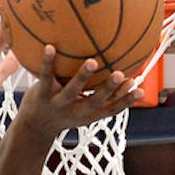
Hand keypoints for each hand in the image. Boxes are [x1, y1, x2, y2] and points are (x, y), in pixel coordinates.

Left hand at [14, 48, 141, 138]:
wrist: (33, 127)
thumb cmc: (65, 112)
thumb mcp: (85, 108)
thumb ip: (103, 94)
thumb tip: (129, 75)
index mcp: (89, 114)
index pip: (111, 110)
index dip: (126, 102)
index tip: (141, 90)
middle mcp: (75, 111)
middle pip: (94, 102)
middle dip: (108, 89)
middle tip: (119, 74)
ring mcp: (58, 104)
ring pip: (71, 91)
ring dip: (82, 77)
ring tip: (92, 62)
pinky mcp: (41, 94)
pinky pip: (45, 77)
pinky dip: (48, 62)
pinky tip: (50, 46)